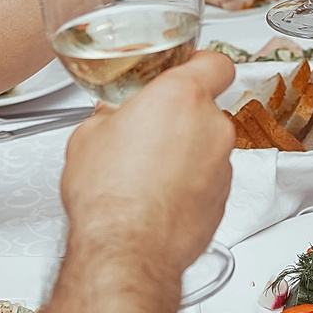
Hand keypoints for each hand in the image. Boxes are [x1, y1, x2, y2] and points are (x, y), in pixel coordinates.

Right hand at [59, 50, 237, 279]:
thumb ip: (112, 115)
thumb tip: (112, 119)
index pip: (215, 61)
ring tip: (149, 171)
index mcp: (181, 97)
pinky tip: (159, 195)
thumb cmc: (108, 196)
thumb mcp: (89, 135)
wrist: (125, 250)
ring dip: (187, 152)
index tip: (191, 68)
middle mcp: (211, 126)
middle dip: (182, 117)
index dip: (202, 64)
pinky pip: (208, 178)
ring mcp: (222, 164)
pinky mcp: (223, 198)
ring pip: (208, 145)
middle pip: (207, 108)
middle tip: (150, 131)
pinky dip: (191, 182)